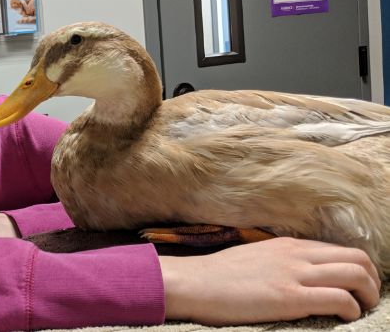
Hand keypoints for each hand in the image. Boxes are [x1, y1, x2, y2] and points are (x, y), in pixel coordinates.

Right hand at [159, 237, 380, 325]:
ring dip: (368, 296)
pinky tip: (342, 319)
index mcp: (287, 245)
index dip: (358, 270)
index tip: (356, 289)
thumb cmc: (216, 276)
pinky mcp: (288, 297)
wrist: (192, 283)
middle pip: (357, 258)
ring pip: (356, 274)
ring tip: (360, 310)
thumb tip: (295, 274)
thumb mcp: (253, 258)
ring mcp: (293, 274)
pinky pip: (339, 299)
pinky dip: (351, 310)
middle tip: (365, 301)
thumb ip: (278, 261)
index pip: (340, 250)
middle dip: (372, 281)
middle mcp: (296, 254)